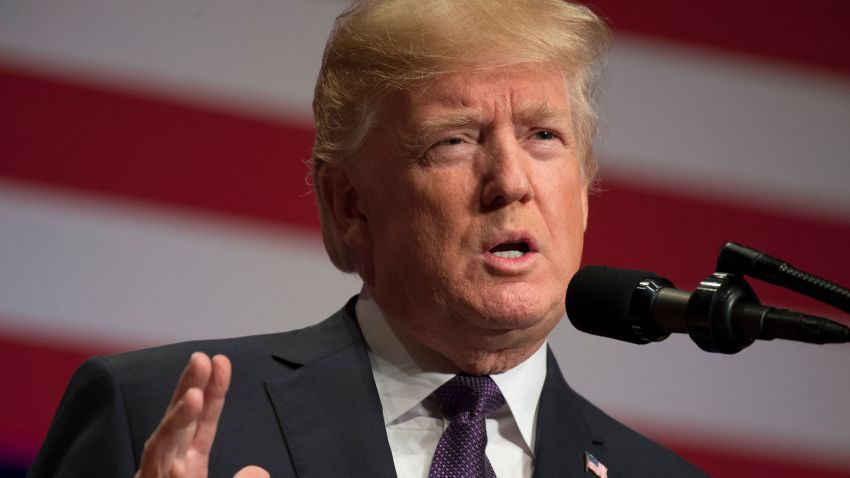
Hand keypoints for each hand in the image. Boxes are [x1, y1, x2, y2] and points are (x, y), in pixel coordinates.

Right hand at [133, 352, 268, 477]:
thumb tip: (258, 471)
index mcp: (190, 461)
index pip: (204, 419)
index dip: (214, 390)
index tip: (221, 361)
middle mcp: (170, 463)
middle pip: (180, 420)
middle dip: (189, 388)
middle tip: (201, 358)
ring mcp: (156, 477)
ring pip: (162, 446)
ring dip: (177, 420)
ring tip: (193, 397)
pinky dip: (167, 473)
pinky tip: (178, 467)